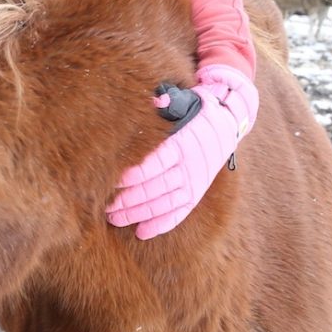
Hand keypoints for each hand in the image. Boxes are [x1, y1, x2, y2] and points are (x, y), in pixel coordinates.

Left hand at [106, 64, 258, 239]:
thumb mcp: (182, 102)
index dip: (134, 175)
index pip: (156, 163)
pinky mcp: (196, 193)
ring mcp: (195, 182)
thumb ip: (166, 104)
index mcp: (182, 143)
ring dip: (138, 213)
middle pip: (156, 187)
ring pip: (164, 203)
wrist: (225, 124)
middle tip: (106, 206)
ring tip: (114, 219)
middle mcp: (190, 165)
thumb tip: (155, 100)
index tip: (113, 181)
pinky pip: (180, 213)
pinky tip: (142, 232)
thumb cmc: (192, 111)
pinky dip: (162, 224)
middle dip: (129, 199)